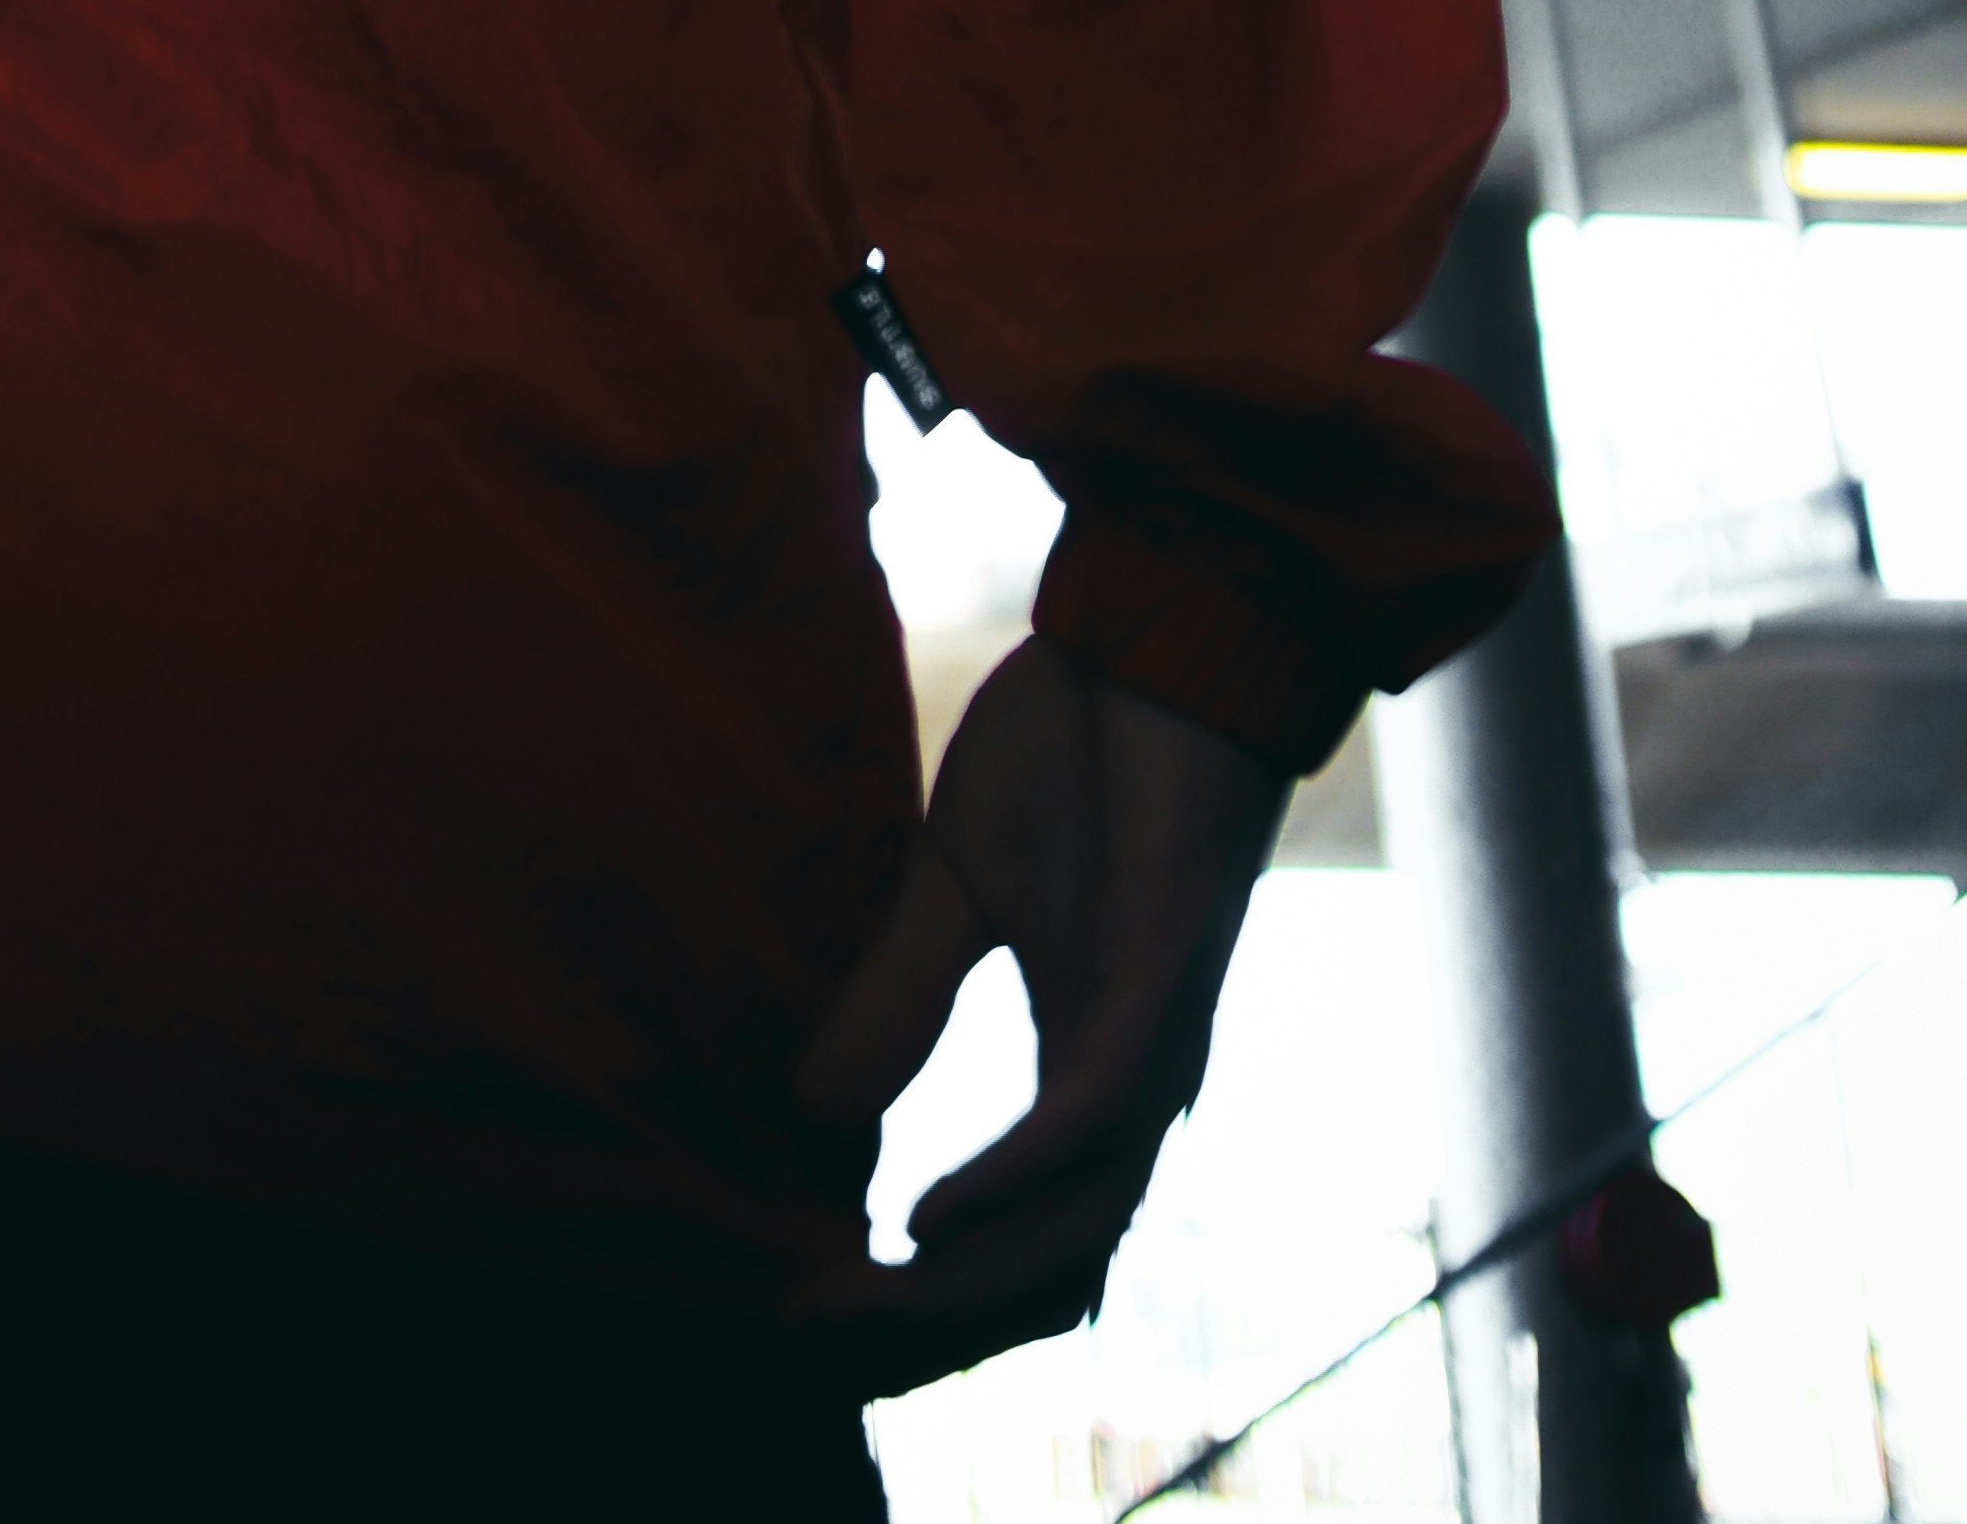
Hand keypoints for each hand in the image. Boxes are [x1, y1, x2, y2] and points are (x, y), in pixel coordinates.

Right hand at [795, 641, 1286, 1395]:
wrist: (1162, 633)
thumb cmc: (1077, 750)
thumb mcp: (954, 884)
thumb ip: (899, 1000)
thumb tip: (812, 1117)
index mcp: (1092, 1074)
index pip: (1022, 1246)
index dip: (921, 1301)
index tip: (804, 1306)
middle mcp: (1136, 1091)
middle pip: (1048, 1278)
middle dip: (927, 1328)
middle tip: (810, 1333)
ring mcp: (1153, 1045)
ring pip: (1072, 1232)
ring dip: (958, 1289)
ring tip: (849, 1297)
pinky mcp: (1158, 983)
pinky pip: (1088, 1123)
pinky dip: (1011, 1189)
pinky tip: (926, 1216)